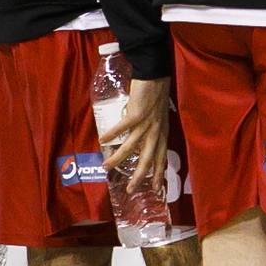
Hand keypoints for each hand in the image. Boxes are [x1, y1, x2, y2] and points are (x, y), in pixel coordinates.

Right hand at [99, 76, 172, 191]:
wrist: (156, 76)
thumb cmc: (156, 96)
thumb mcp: (158, 118)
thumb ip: (151, 131)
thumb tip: (140, 142)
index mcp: (162, 133)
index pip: (162, 158)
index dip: (159, 173)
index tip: (157, 189)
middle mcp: (156, 131)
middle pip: (148, 158)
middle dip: (140, 175)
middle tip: (131, 189)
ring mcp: (147, 123)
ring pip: (131, 146)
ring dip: (118, 158)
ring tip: (106, 167)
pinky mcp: (137, 114)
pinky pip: (122, 127)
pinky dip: (112, 133)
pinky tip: (103, 140)